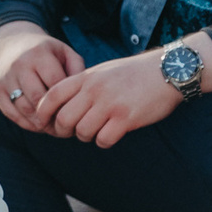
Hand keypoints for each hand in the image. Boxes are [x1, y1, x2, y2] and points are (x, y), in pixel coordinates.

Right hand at [0, 22, 85, 131]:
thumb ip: (77, 70)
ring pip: (24, 109)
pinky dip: (26, 123)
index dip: (67, 102)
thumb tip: (82, 96)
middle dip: (53, 115)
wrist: (13, 42)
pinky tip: (39, 125)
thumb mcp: (64, 52)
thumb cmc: (46, 51)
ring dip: (40, 123)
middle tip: (66, 126)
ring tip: (54, 128)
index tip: (76, 112)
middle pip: (38, 99)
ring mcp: (5, 78)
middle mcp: (19, 65)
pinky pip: (11, 113)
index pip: (55, 86)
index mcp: (39, 54)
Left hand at [30, 48, 184, 146]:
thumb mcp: (103, 71)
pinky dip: (104, 141)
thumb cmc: (134, 74)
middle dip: (65, 131)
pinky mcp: (126, 118)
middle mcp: (94, 90)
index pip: (51, 96)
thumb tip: (61, 105)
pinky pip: (103, 140)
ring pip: (82, 132)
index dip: (42, 113)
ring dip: (87, 136)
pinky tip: (113, 133)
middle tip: (74, 132)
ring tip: (98, 130)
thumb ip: (82, 85)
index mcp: (86, 77)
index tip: (46, 123)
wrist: (168, 71)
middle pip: (63, 119)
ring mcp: (110, 104)